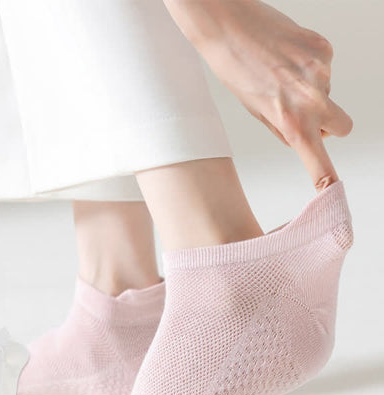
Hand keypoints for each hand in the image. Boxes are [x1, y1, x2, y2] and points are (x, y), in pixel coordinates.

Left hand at [164, 0, 352, 190]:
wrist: (228, 25)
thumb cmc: (234, 71)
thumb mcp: (255, 112)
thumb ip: (283, 128)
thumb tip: (304, 136)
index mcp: (292, 122)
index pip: (319, 160)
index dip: (327, 179)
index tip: (331, 194)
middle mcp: (313, 99)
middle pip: (342, 127)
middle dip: (326, 125)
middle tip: (298, 112)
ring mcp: (323, 72)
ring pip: (328, 94)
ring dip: (311, 91)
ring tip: (279, 76)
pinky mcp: (325, 48)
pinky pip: (324, 69)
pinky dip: (309, 68)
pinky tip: (285, 59)